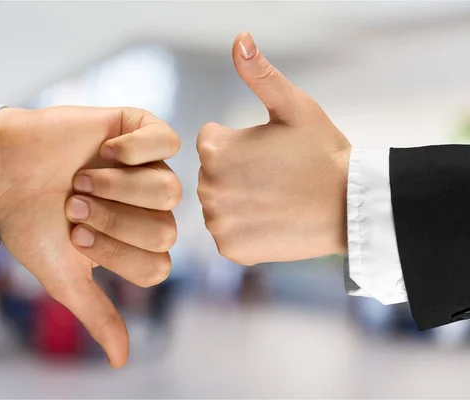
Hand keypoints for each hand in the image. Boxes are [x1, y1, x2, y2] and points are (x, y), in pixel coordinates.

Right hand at [0, 106, 180, 366]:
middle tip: (73, 207)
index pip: (158, 265)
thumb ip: (98, 315)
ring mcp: (148, 169)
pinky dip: (135, 150)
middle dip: (112, 221)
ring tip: (82, 181)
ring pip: (169, 188)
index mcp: (137, 244)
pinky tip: (104, 152)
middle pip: (167, 229)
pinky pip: (168, 141)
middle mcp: (149, 208)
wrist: (1, 171)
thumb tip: (122, 362)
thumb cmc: (32, 225)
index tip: (75, 237)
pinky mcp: (140, 130)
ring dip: (118, 188)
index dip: (115, 254)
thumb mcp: (63, 277)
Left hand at [197, 33, 350, 265]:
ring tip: (274, 199)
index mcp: (213, 149)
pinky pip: (229, 234)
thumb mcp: (293, 106)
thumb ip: (259, 74)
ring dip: (239, 203)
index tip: (268, 152)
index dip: (240, 144)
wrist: (350, 207)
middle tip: (274, 178)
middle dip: (236, 173)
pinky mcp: (230, 249)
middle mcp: (206, 186)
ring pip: (219, 205)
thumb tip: (239, 37)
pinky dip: (245, 231)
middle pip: (213, 175)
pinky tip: (271, 222)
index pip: (211, 142)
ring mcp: (217, 221)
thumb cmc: (322, 152)